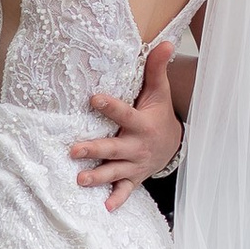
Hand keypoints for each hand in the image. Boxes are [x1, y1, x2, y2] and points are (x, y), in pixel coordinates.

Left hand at [70, 40, 182, 211]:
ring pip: (115, 171)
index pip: (125, 114)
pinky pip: (126, 190)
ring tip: (80, 179)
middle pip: (115, 148)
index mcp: (142, 123)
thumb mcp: (160, 92)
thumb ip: (157, 69)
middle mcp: (137, 146)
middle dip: (96, 149)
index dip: (110, 106)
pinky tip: (105, 207)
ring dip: (99, 176)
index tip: (93, 99)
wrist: (174, 145)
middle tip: (74, 150)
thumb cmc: (159, 114)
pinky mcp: (134, 178)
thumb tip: (166, 41)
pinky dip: (118, 199)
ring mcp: (136, 165)